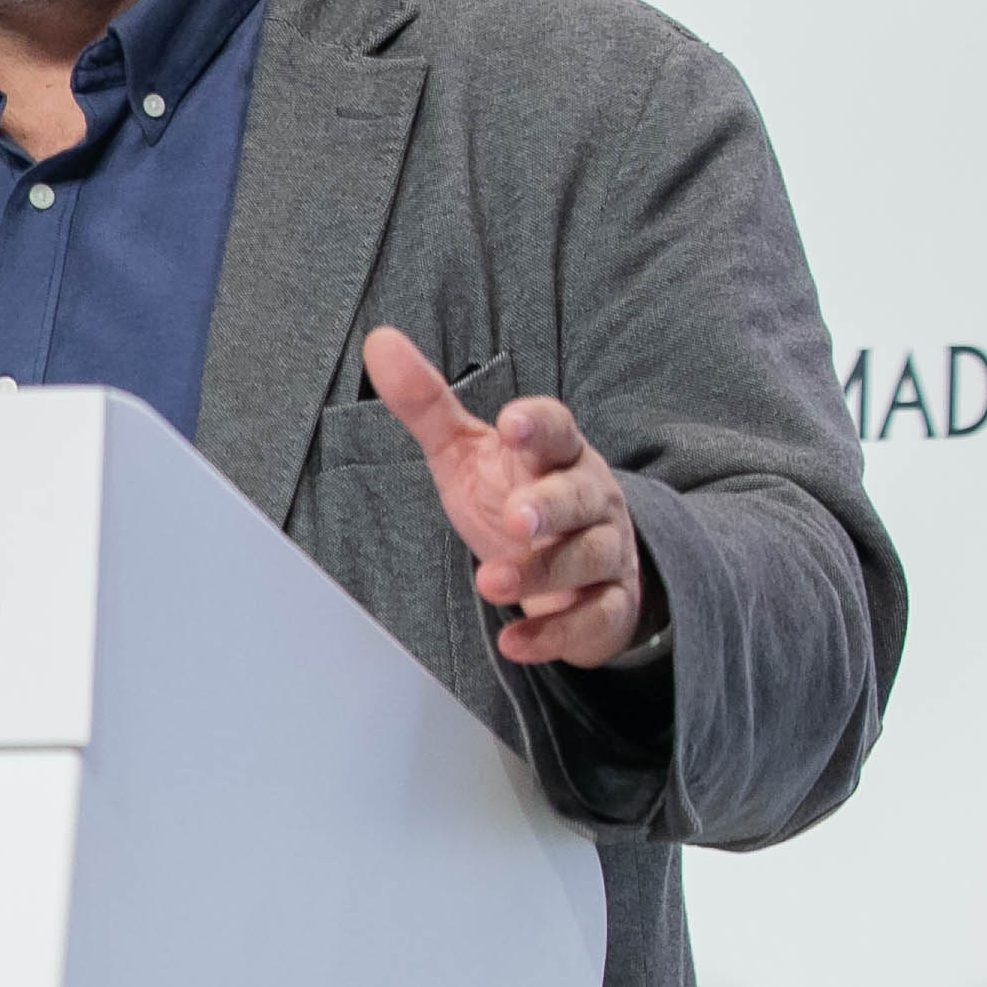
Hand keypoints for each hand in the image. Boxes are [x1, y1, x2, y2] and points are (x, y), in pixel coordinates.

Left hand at [362, 328, 647, 668]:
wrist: (581, 566)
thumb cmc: (518, 494)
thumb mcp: (469, 451)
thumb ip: (428, 403)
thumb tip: (379, 341)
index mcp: (555, 454)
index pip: (557, 430)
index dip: (538, 425)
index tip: (512, 423)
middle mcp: (588, 498)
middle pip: (580, 496)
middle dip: (550, 505)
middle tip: (516, 517)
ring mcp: (603, 552)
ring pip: (587, 558)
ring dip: (542, 572)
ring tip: (492, 583)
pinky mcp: (607, 606)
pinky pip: (591, 620)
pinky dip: (554, 636)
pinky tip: (514, 645)